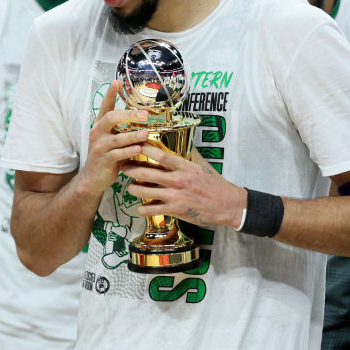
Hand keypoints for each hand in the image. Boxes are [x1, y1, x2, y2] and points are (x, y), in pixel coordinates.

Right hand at [79, 80, 150, 195]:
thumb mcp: (111, 139)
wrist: (93, 178)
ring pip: (117, 137)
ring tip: (145, 133)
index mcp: (100, 125)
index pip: (105, 106)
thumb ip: (122, 129)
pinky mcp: (104, 160)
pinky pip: (118, 154)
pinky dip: (128, 151)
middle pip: (112, 118)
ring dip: (132, 135)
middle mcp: (98, 133)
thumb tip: (142, 118)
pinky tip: (138, 149)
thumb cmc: (106, 156)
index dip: (110, 94)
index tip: (117, 81)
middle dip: (129, 115)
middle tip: (145, 115)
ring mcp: (100, 146)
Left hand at [121, 145, 243, 228]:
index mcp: (184, 166)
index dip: (143, 148)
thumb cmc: (215, 184)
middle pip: (145, 172)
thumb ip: (191, 153)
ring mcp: (174, 196)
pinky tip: (139, 207)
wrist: (226, 205)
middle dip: (129, 169)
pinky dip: (141, 209)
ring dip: (132, 188)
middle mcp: (177, 180)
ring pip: (143, 191)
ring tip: (130, 187)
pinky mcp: (174, 210)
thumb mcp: (203, 165)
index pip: (159, 154)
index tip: (133, 144)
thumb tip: (184, 139)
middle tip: (122, 166)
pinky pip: (150, 209)